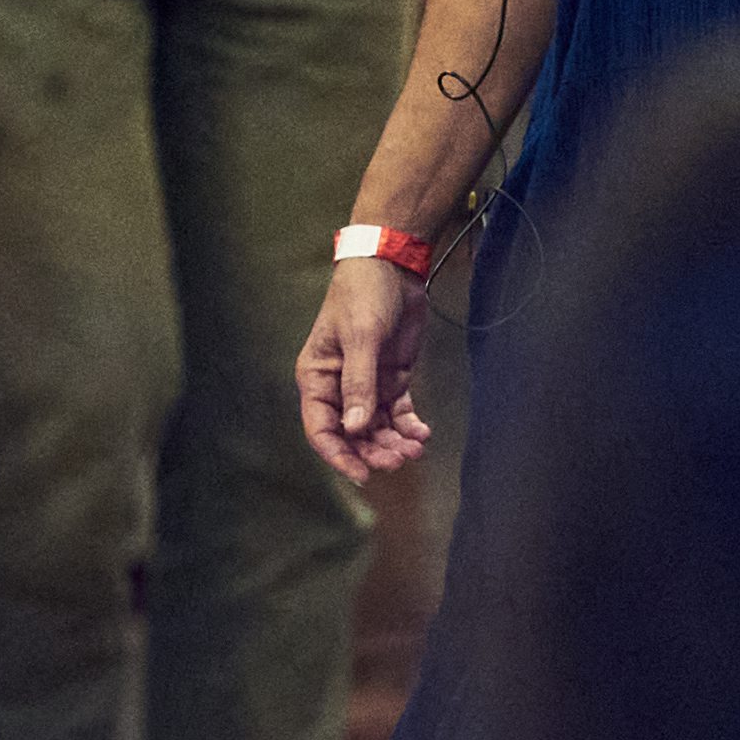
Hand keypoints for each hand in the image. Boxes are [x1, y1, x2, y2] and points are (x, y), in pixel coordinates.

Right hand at [296, 256, 434, 478]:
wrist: (393, 265)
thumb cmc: (364, 294)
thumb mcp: (361, 337)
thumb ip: (359, 384)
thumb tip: (356, 429)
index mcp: (317, 377)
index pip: (321, 428)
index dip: (338, 455)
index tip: (362, 475)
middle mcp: (338, 386)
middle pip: (352, 435)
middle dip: (373, 452)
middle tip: (399, 460)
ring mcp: (366, 384)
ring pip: (376, 428)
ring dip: (394, 443)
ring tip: (415, 449)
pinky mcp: (391, 378)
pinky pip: (397, 413)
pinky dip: (409, 426)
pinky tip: (422, 433)